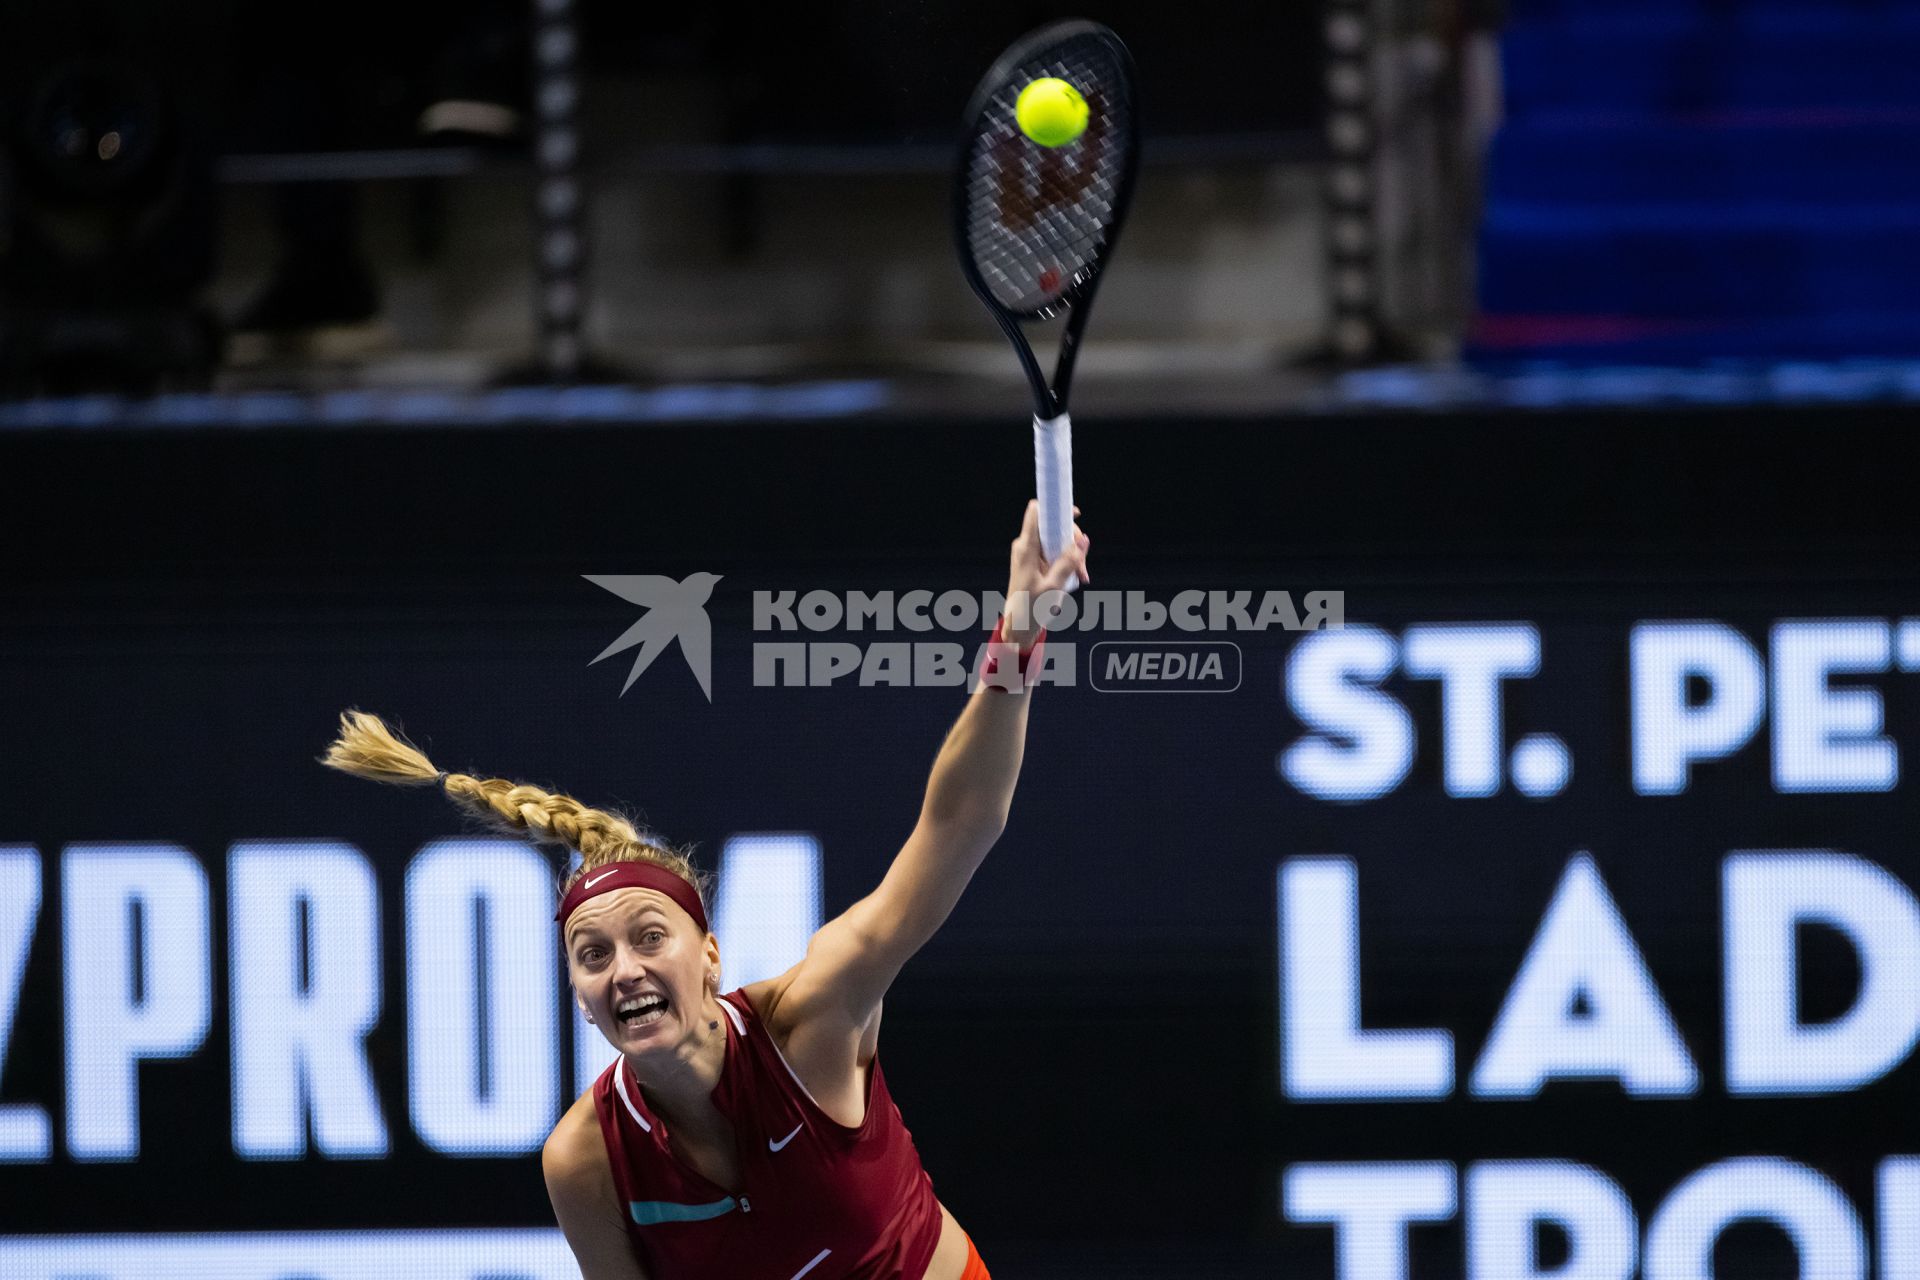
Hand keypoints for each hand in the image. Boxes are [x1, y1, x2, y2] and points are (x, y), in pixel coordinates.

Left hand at [1002, 499, 1089, 649]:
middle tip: (1082, 564)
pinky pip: (1055, 552)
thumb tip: (1083, 539)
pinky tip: (1076, 576)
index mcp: (1026, 548)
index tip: (1074, 514)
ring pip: (1058, 540)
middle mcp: (1026, 545)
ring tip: (1081, 575)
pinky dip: (1067, 561)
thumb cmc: (1031, 607)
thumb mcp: (1054, 586)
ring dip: (1073, 555)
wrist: (1020, 624)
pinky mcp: (1035, 560)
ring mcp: (1030, 552)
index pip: (1037, 512)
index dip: (1055, 506)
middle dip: (1073, 541)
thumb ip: (1069, 561)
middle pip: (1054, 526)